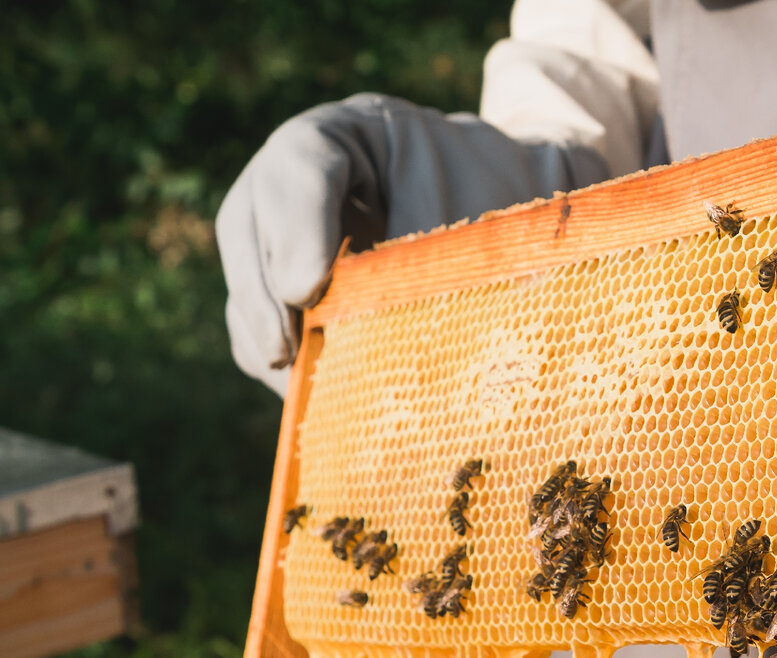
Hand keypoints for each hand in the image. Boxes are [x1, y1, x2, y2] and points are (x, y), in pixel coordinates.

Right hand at [216, 93, 606, 395]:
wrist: (512, 215)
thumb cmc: (497, 210)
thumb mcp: (473, 221)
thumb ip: (422, 263)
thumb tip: (365, 341)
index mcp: (357, 133)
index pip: (302, 162)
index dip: (297, 226)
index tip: (308, 289)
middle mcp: (306, 174)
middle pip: (250, 218)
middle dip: (263, 290)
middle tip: (285, 349)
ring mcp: (285, 225)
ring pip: (246, 271)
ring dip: (262, 330)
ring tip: (294, 374)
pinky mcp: (286, 279)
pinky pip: (255, 316)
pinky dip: (271, 354)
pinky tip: (301, 387)